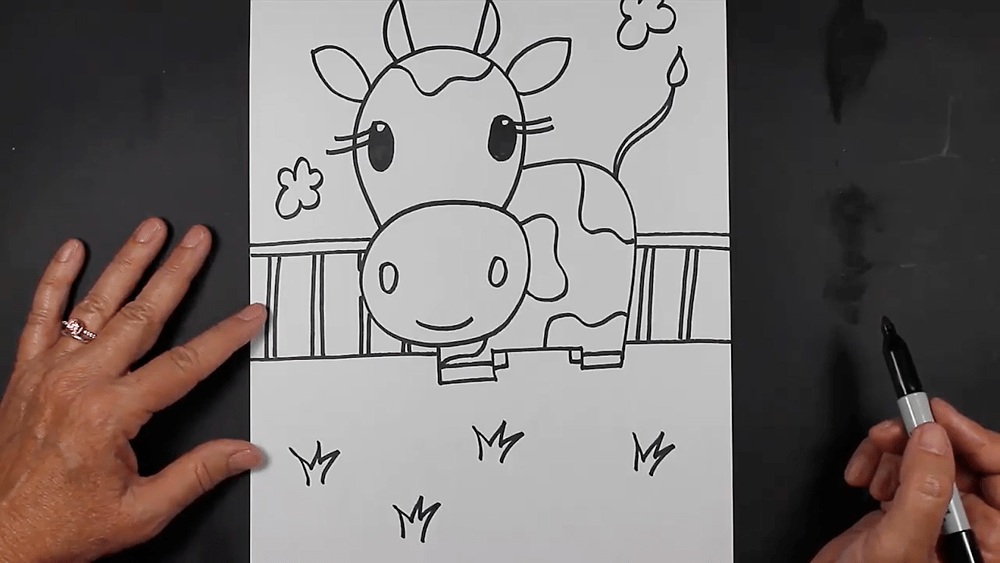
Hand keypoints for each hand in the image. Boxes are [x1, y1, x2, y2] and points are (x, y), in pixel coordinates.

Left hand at [0, 218, 266, 562]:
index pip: (182, 365)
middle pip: (141, 316)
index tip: (250, 315)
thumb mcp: (141, 511)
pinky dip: (54, 280)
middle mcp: (77, 385)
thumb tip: (244, 453)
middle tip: (198, 240)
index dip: (223, 337)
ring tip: (152, 230)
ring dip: (126, 263)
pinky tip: (71, 252)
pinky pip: (39, 316)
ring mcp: (48, 374)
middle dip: (176, 273)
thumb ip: (197, 475)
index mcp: (109, 415)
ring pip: (95, 305)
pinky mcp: (25, 375)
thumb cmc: (62, 526)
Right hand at [837, 398, 999, 560]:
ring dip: (893, 453)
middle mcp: (971, 532)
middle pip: (963, 463)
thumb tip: (934, 438)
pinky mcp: (908, 513)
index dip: (974, 440)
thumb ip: (922, 491)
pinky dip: (879, 464)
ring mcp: (938, 522)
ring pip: (929, 460)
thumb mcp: (899, 544)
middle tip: (893, 433)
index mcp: (989, 544)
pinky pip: (903, 471)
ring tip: (872, 465)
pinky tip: (864, 478)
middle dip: (922, 443)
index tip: (937, 416)